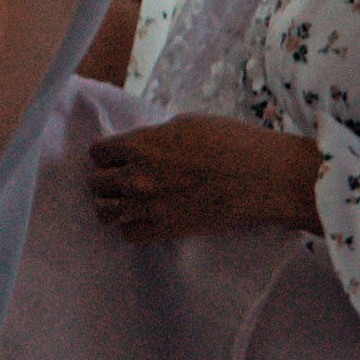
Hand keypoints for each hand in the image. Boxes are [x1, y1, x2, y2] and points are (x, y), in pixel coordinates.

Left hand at [88, 113, 323, 238]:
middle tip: (119, 179)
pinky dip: (131, 228)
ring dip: (112, 206)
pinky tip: (143, 219)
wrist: (263, 176)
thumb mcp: (186, 124)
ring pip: (106, 213)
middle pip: (96, 184)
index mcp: (140, 145)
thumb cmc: (231, 141)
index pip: (98, 152)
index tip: (115, 157)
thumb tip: (141, 146)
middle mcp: (137, 176)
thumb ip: (154, 137)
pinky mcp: (167, 229)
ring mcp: (150, 205)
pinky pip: (129, 235)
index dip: (106, 154)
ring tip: (124, 202)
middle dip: (105, 180)